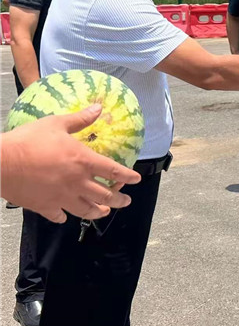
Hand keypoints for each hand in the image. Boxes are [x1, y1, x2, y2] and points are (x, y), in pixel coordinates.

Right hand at [1, 104, 140, 222]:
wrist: (1, 163)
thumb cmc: (29, 140)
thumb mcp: (57, 123)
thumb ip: (80, 119)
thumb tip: (99, 108)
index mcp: (83, 161)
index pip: (113, 171)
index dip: (128, 176)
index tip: (137, 179)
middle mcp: (76, 182)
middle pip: (104, 196)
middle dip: (118, 199)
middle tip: (126, 201)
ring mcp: (61, 198)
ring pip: (85, 210)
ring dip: (98, 212)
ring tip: (104, 212)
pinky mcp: (44, 207)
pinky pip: (58, 216)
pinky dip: (64, 217)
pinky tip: (65, 216)